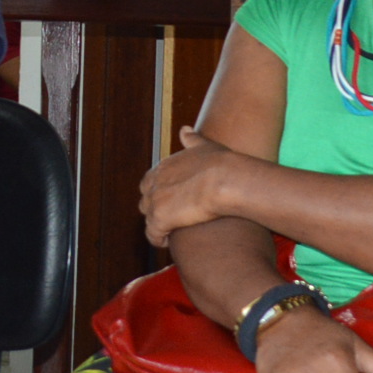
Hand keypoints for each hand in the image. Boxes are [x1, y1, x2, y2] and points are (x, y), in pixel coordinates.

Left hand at [140, 127, 251, 244]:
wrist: (227, 179)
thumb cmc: (223, 163)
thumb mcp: (205, 145)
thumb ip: (192, 139)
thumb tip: (184, 130)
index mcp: (163, 167)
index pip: (150, 183)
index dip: (160, 194)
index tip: (173, 203)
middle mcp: (155, 182)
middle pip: (146, 201)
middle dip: (156, 211)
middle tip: (171, 221)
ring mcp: (155, 201)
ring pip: (148, 219)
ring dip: (157, 227)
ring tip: (171, 234)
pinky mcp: (159, 219)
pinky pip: (152, 235)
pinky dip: (159, 240)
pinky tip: (168, 243)